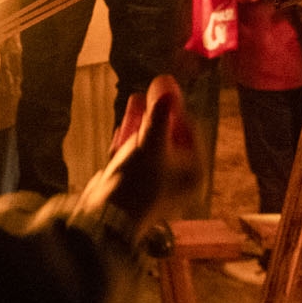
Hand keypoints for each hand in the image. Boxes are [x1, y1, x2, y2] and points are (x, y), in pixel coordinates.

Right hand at [88, 75, 199, 236]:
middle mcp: (178, 178)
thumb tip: (167, 86)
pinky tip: (124, 123)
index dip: (177, 107)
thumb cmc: (138, 181)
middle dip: (158, 112)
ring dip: (142, 122)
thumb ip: (159, 115)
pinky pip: (136, 156)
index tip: (165, 87)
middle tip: (152, 89)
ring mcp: (156, 182)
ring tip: (136, 98)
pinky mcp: (135, 184)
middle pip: (171, 136)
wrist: (108, 216)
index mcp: (193, 172)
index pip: (191, 132)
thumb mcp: (151, 144)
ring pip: (151, 144)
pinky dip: (131, 139)